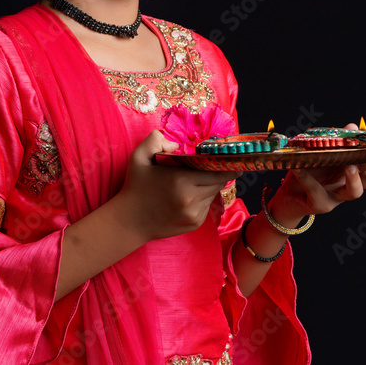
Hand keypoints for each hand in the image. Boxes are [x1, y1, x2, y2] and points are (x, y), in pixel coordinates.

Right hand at [116, 130, 240, 240]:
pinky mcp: (194, 224)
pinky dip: (203, 200)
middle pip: (218, 183)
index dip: (226, 166)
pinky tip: (189, 196)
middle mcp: (191, 199)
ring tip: (196, 181)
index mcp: (181, 180)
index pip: (215, 172)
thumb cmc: (135, 187)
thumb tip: (176, 144)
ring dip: (210, 187)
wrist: (129, 221)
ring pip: (213, 195)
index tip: (235, 162)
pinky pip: (206, 207)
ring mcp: (194, 214)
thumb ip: (155, 140)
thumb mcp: (139, 158)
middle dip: (219, 175)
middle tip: (219, 167)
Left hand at [271, 123, 365, 223]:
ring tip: (348, 165)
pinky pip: (317, 191)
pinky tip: (298, 167)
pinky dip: (307, 178)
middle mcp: (350, 184)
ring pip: (354, 192)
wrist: (290, 194)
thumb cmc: (310, 169)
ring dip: (354, 178)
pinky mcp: (321, 204)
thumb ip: (339, 140)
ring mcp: (337, 196)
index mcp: (354, 171)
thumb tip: (353, 126)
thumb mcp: (323, 152)